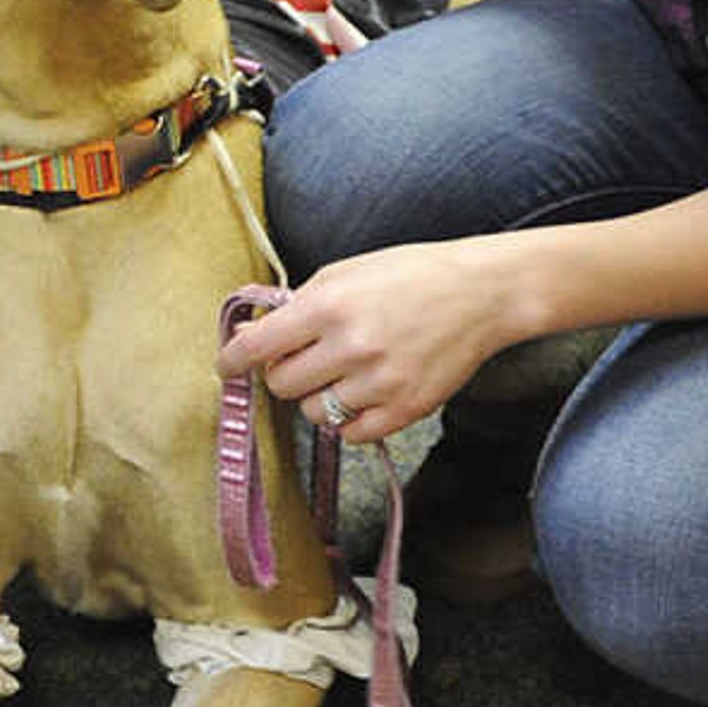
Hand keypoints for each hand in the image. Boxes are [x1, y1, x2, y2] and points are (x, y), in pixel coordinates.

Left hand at [214, 237, 525, 445]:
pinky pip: (353, 433)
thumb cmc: (409, 275)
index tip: (227, 367)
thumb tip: (248, 337)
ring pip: (315, 413)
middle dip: (284, 373)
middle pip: (283, 385)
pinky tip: (363, 393)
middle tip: (303, 359)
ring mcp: (381, 383)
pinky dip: (350, 418)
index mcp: (329, 306)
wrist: (480, 293)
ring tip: (340, 373)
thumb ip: (295, 307)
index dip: (233, 361)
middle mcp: (351, 347)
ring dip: (318, 397)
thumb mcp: (343, 273)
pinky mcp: (407, 409)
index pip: (257, 348)